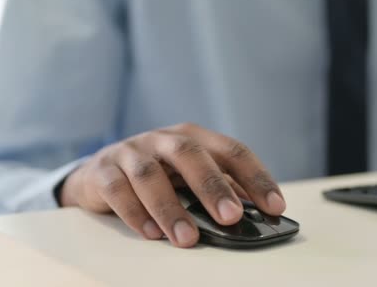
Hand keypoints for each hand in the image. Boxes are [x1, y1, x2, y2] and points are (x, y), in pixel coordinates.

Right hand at [59, 123, 285, 247]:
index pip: (232, 151)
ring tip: (188, 238)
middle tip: (232, 218)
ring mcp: (131, 152)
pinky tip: (152, 234)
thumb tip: (256, 214)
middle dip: (213, 188)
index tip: (275, 207)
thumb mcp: (190, 175)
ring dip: (171, 208)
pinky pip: (118, 190)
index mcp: (194, 137)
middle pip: (190, 155)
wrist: (100, 171)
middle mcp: (164, 139)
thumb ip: (221, 188)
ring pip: (150, 175)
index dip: (256, 177)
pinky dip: (135, 213)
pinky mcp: (103, 171)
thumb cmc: (158, 173)